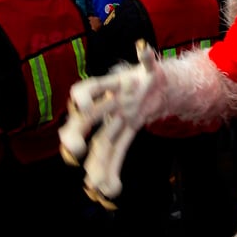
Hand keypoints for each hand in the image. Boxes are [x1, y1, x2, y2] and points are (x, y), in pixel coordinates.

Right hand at [59, 40, 167, 204]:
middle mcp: (108, 105)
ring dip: (96, 164)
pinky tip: (110, 189)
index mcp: (111, 85)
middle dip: (77, 134)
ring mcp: (115, 121)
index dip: (82, 97)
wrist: (161, 88)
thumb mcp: (151, 66)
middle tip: (75, 151)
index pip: (89, 88)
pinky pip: (117, 152)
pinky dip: (113, 169)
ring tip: (94, 186)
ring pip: (100, 143)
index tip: (81, 106)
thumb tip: (144, 47)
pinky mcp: (126, 132)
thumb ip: (147, 59)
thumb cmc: (149, 74)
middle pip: (87, 120)